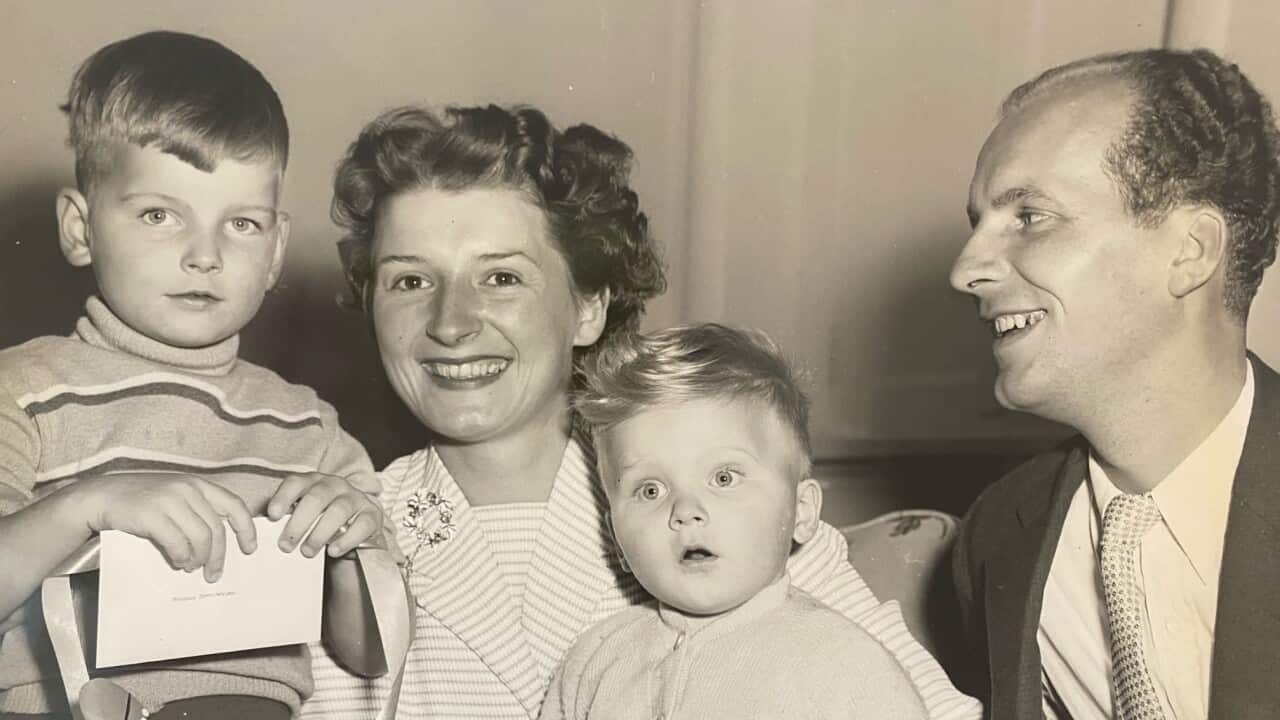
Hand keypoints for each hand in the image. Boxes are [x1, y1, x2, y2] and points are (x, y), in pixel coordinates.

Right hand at [81, 473, 256, 582]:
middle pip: (217, 528)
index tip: (250, 548)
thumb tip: (218, 542)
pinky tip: (177, 562)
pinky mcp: (152, 514)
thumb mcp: (174, 496)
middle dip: (219, 555)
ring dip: (199, 559)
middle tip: (214, 574)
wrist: (101, 496)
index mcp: (198, 484)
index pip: (234, 505)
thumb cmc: (141, 501)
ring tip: (192, 568)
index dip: (246, 528)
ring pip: (201, 537)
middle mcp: (188, 489)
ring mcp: (170, 499)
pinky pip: (177, 543)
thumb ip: (196, 510)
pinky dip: (181, 557)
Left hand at [266, 472, 383, 557]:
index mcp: (314, 482)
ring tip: (307, 552)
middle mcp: (336, 485)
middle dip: (299, 522)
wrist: (360, 526)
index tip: (272, 516)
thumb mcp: (305, 513)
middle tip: (285, 546)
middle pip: (316, 498)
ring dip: (320, 533)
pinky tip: (332, 551)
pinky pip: (361, 525)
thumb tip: (259, 532)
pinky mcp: (372, 514)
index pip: (296, 483)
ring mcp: (356, 498)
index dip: (283, 497)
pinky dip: (345, 539)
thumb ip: (287, 517)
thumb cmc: (324, 520)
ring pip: (338, 511)